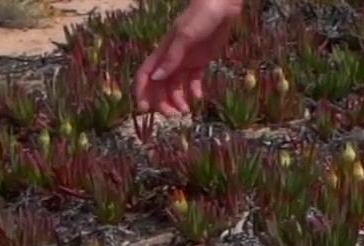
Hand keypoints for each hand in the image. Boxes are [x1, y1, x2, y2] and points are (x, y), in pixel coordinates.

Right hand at [134, 0, 241, 116]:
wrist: (222, 5)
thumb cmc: (200, 16)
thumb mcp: (185, 36)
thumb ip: (172, 58)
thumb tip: (156, 78)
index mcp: (163, 52)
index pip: (146, 74)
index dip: (142, 91)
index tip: (144, 109)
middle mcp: (172, 58)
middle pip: (160, 85)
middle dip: (162, 101)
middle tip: (173, 116)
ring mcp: (186, 60)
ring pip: (176, 85)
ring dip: (178, 100)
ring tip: (187, 111)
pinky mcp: (201, 60)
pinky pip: (194, 80)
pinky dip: (194, 91)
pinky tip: (198, 98)